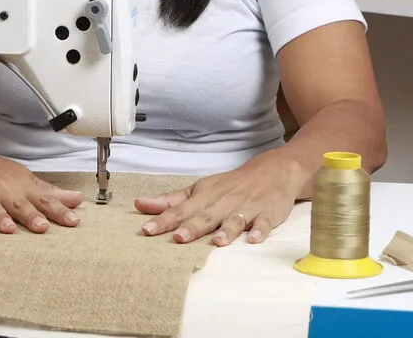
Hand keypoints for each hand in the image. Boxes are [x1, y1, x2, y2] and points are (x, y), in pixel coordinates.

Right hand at [0, 133, 83, 233]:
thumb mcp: (24, 179)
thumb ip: (50, 193)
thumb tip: (76, 200)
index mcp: (21, 187)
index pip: (44, 199)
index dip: (59, 211)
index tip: (73, 221)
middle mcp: (3, 190)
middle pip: (19, 204)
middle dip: (31, 215)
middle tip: (42, 226)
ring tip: (7, 228)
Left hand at [134, 151, 306, 245]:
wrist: (272, 170)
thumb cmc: (230, 185)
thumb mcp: (199, 189)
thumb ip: (171, 200)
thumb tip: (140, 205)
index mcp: (204, 197)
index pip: (180, 210)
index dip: (163, 220)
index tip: (147, 229)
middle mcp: (223, 202)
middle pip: (205, 216)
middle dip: (192, 228)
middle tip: (178, 238)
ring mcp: (246, 208)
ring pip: (234, 220)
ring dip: (226, 231)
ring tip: (217, 242)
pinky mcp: (267, 213)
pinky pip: (264, 222)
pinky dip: (260, 230)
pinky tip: (254, 239)